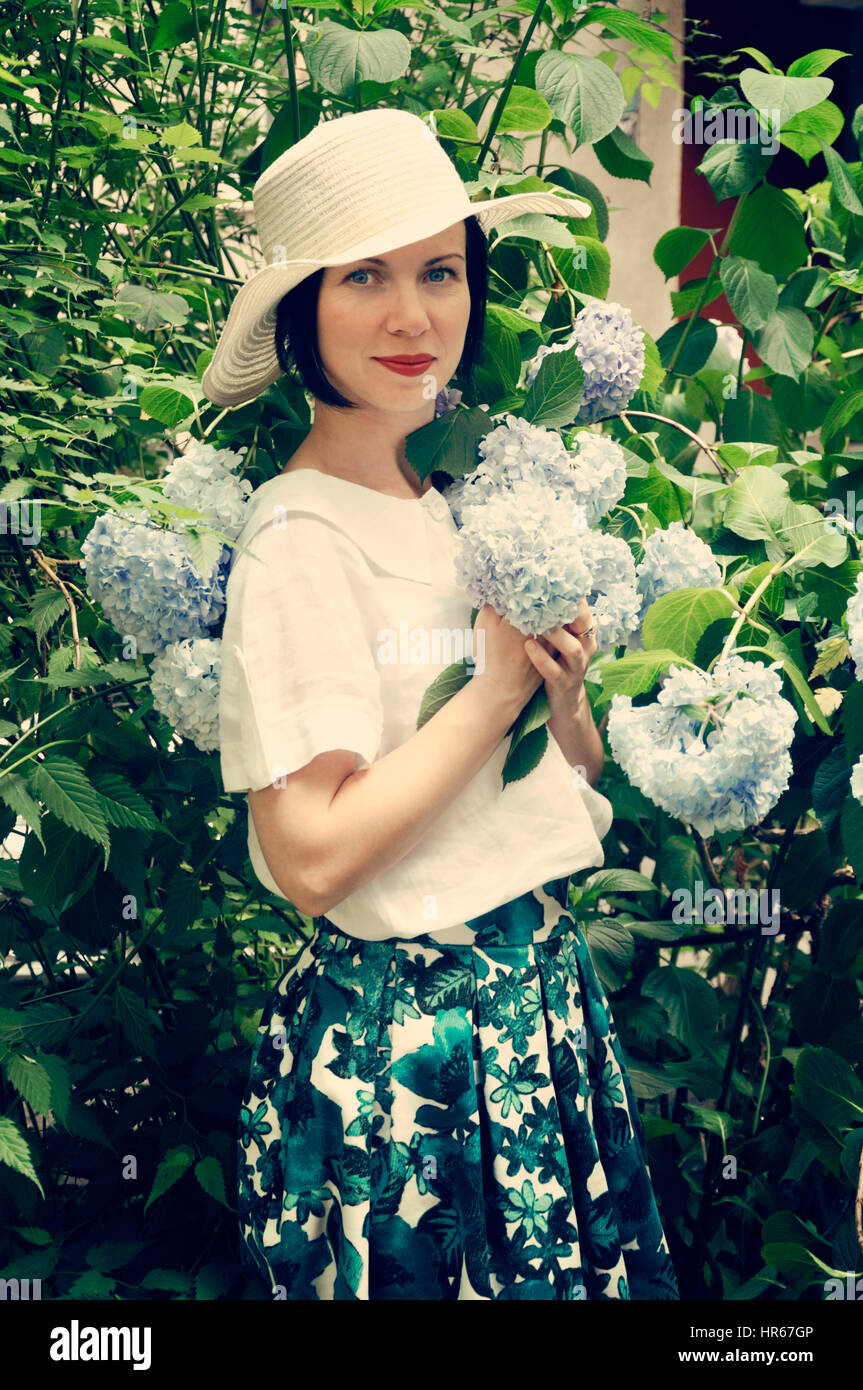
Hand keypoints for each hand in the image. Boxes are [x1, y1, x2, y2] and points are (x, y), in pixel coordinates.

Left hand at [523, 599, 597, 721]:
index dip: (569, 590)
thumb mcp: (560, 637)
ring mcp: (577, 667)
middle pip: (584, 623)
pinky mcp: (564, 684)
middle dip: (567, 609)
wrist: (564, 700)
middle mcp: (586, 647)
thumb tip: (533, 587)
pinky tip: (527, 646)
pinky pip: (554, 671)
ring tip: (536, 623)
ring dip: (555, 634)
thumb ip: (554, 617)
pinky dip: (541, 658)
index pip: (581, 605)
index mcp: (585, 631)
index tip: (550, 575)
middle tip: (546, 594)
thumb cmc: (557, 660)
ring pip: (572, 648)